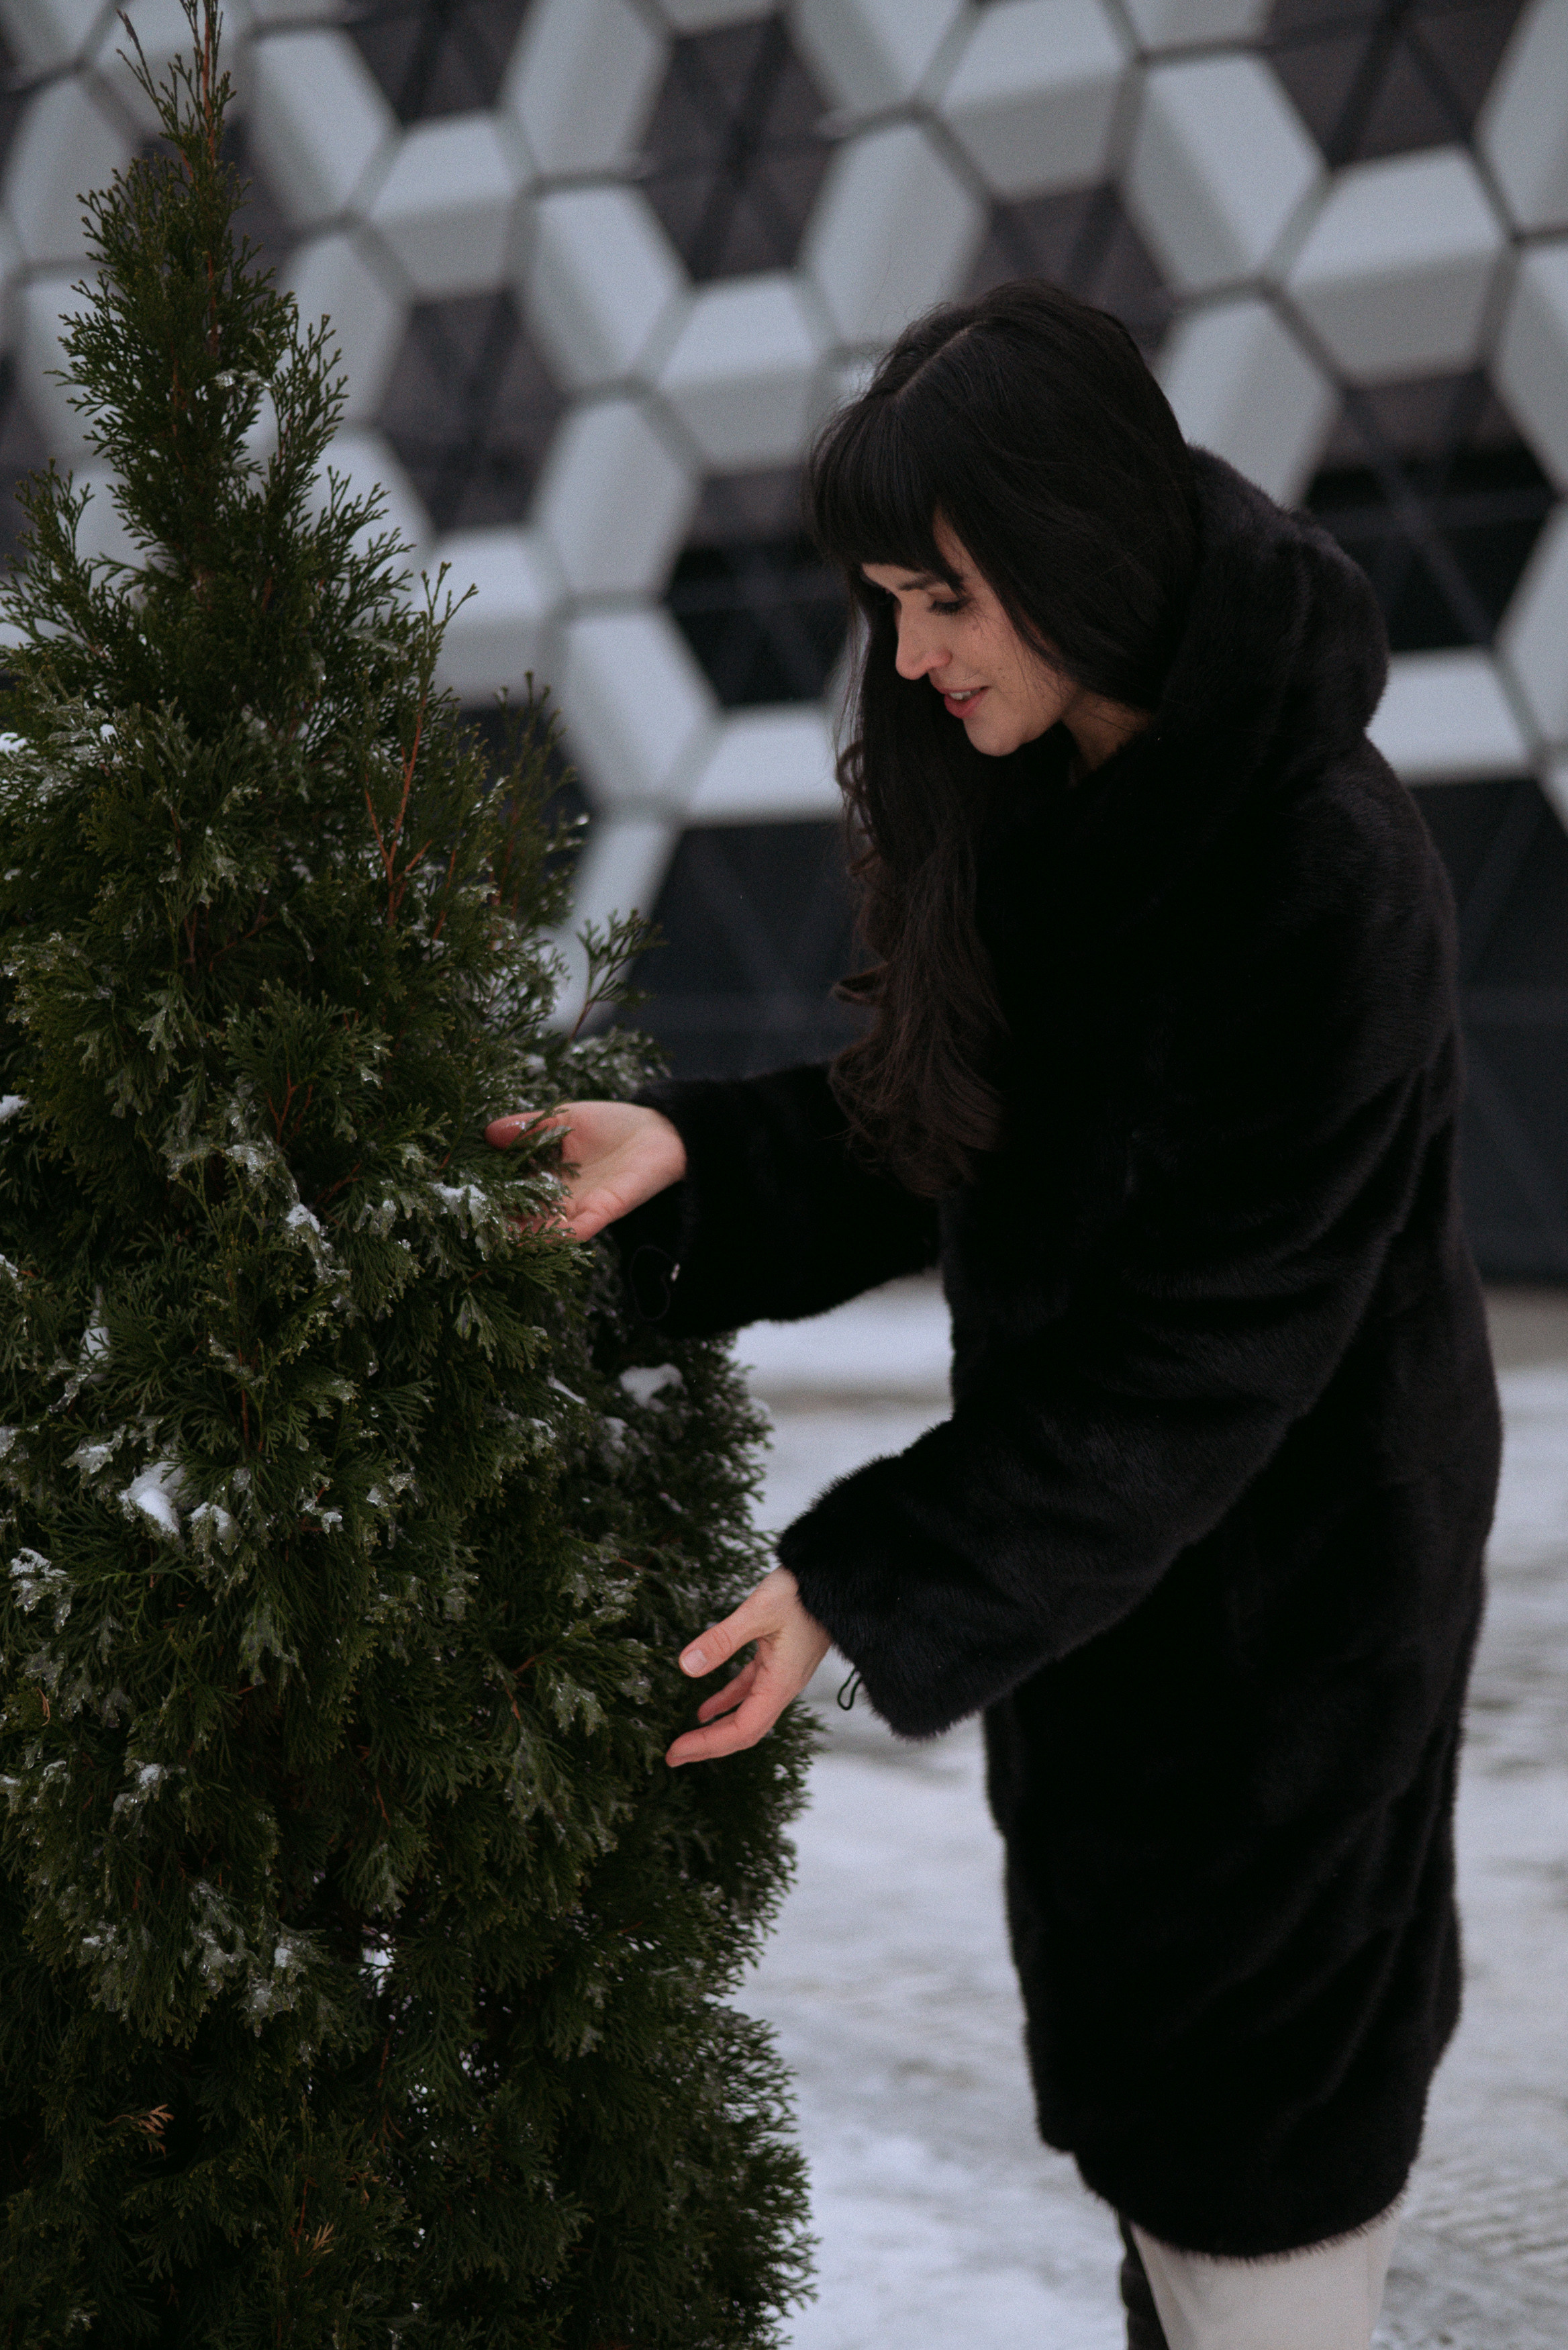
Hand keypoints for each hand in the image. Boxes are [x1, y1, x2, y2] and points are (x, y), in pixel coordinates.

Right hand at [485, 1100, 686, 1239]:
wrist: (661, 1131)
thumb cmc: (613, 1124)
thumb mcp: (563, 1118)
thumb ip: (528, 1126)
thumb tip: (487, 1131)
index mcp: (548, 1176)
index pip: (511, 1190)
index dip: (488, 1194)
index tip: (459, 1196)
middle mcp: (561, 1197)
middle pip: (524, 1215)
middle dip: (499, 1223)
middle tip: (469, 1226)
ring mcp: (582, 1206)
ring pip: (547, 1227)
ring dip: (524, 1235)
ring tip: (497, 1240)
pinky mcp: (607, 1208)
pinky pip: (581, 1227)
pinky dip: (564, 1234)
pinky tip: (544, 1237)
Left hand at [666, 1566, 831, 1767]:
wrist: (832, 1579)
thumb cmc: (802, 1592)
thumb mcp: (758, 1611)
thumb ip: (721, 1640)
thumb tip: (687, 1666)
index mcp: (780, 1683)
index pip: (741, 1730)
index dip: (708, 1745)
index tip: (676, 1752)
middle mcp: (782, 1687)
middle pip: (744, 1731)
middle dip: (709, 1746)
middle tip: (674, 1755)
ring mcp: (781, 1676)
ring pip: (746, 1715)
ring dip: (717, 1729)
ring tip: (687, 1739)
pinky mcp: (778, 1663)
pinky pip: (749, 1692)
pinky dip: (727, 1702)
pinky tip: (707, 1708)